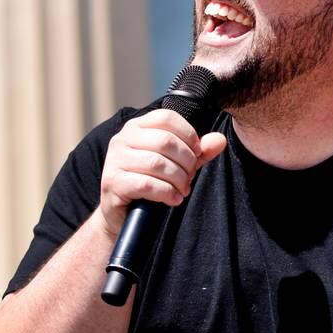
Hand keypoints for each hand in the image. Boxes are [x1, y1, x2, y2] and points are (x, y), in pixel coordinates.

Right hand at [97, 109, 226, 235]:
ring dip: (178, 179)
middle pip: (165, 141)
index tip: (197, 153)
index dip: (188, 134)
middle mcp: (122, 139)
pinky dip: (166, 192)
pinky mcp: (112, 183)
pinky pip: (146, 184)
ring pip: (157, 163)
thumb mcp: (177, 164)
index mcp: (136, 127)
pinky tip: (174, 199)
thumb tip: (220, 140)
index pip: (166, 118)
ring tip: (183, 189)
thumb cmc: (150, 183)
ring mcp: (114, 160)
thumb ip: (198, 152)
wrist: (122, 214)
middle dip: (186, 161)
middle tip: (190, 176)